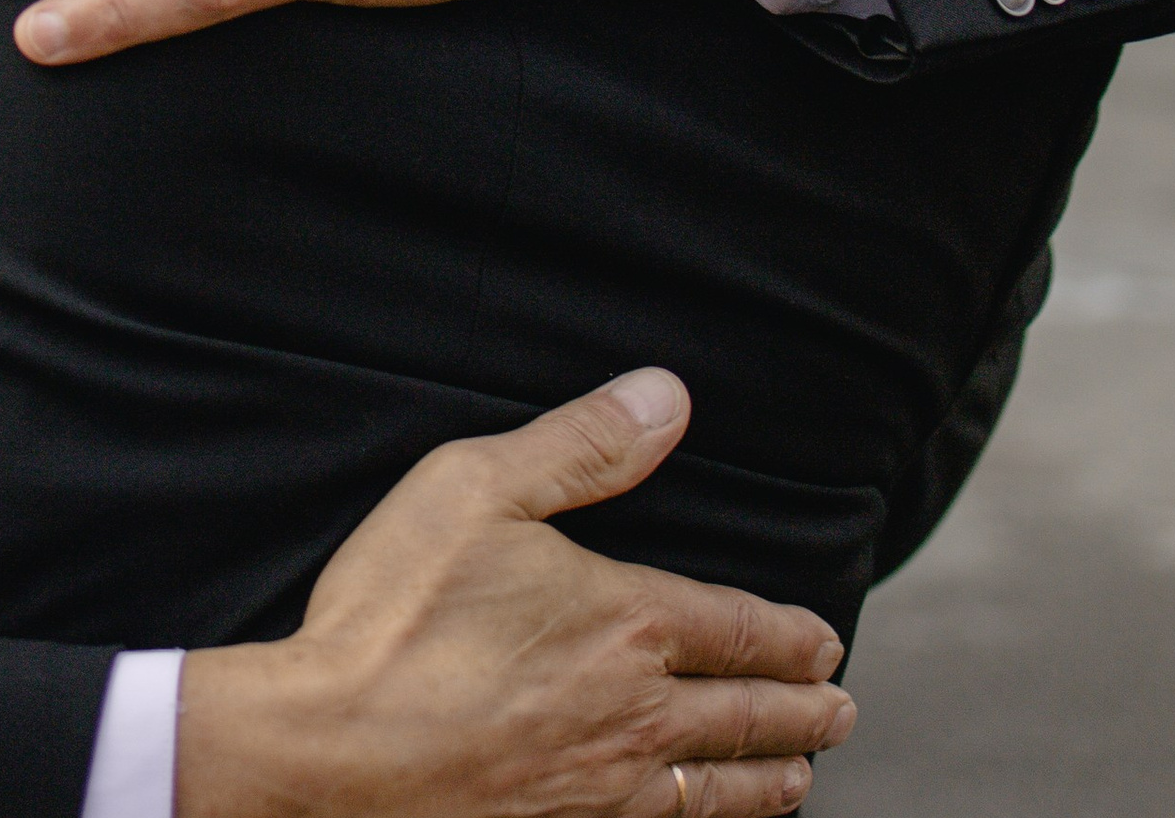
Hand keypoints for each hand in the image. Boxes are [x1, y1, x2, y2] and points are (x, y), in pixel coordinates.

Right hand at [178, 369, 849, 817]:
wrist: (331, 748)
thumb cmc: (397, 610)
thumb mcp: (479, 487)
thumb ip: (582, 444)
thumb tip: (668, 397)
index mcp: (625, 623)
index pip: (739, 631)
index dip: (792, 637)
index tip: (828, 642)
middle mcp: (633, 714)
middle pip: (745, 717)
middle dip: (802, 712)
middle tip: (842, 709)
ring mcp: (599, 788)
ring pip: (713, 789)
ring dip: (768, 780)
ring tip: (800, 774)